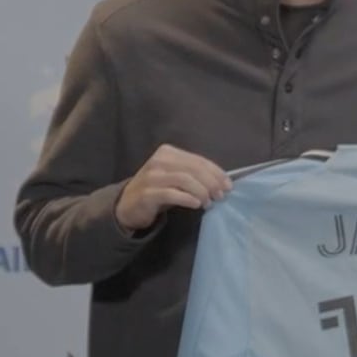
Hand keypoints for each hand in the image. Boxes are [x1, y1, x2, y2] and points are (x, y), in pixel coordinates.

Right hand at [115, 144, 231, 230]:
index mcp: (168, 152)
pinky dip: (187, 198)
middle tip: (221, 196)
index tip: (228, 185)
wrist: (128, 204)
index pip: (198, 160)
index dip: (216, 173)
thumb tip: (222, 182)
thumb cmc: (158, 190)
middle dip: (211, 182)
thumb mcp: (175, 177)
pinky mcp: (147, 193)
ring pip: (184, 180)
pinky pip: (171, 194)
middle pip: (193, 169)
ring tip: (209, 202)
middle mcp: (159, 161)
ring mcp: (151, 176)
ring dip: (201, 191)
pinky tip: (196, 204)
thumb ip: (194, 175)